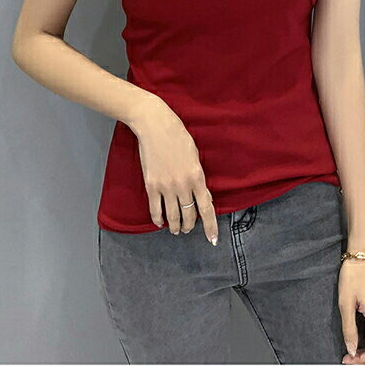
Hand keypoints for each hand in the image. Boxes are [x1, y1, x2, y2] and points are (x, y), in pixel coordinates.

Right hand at [132, 95, 218, 244]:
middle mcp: (183, 185)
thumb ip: (198, 177)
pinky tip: (160, 222)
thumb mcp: (195, 156)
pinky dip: (158, 219)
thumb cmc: (178, 136)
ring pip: (173, 216)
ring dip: (175, 226)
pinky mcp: (151, 185)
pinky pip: (155, 210)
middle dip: (190, 226)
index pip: (207, 208)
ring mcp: (166, 186)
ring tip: (176, 230)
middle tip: (188, 229)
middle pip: (189, 215)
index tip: (213, 240)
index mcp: (197, 176)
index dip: (210, 226)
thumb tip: (201, 195)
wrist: (155, 126)